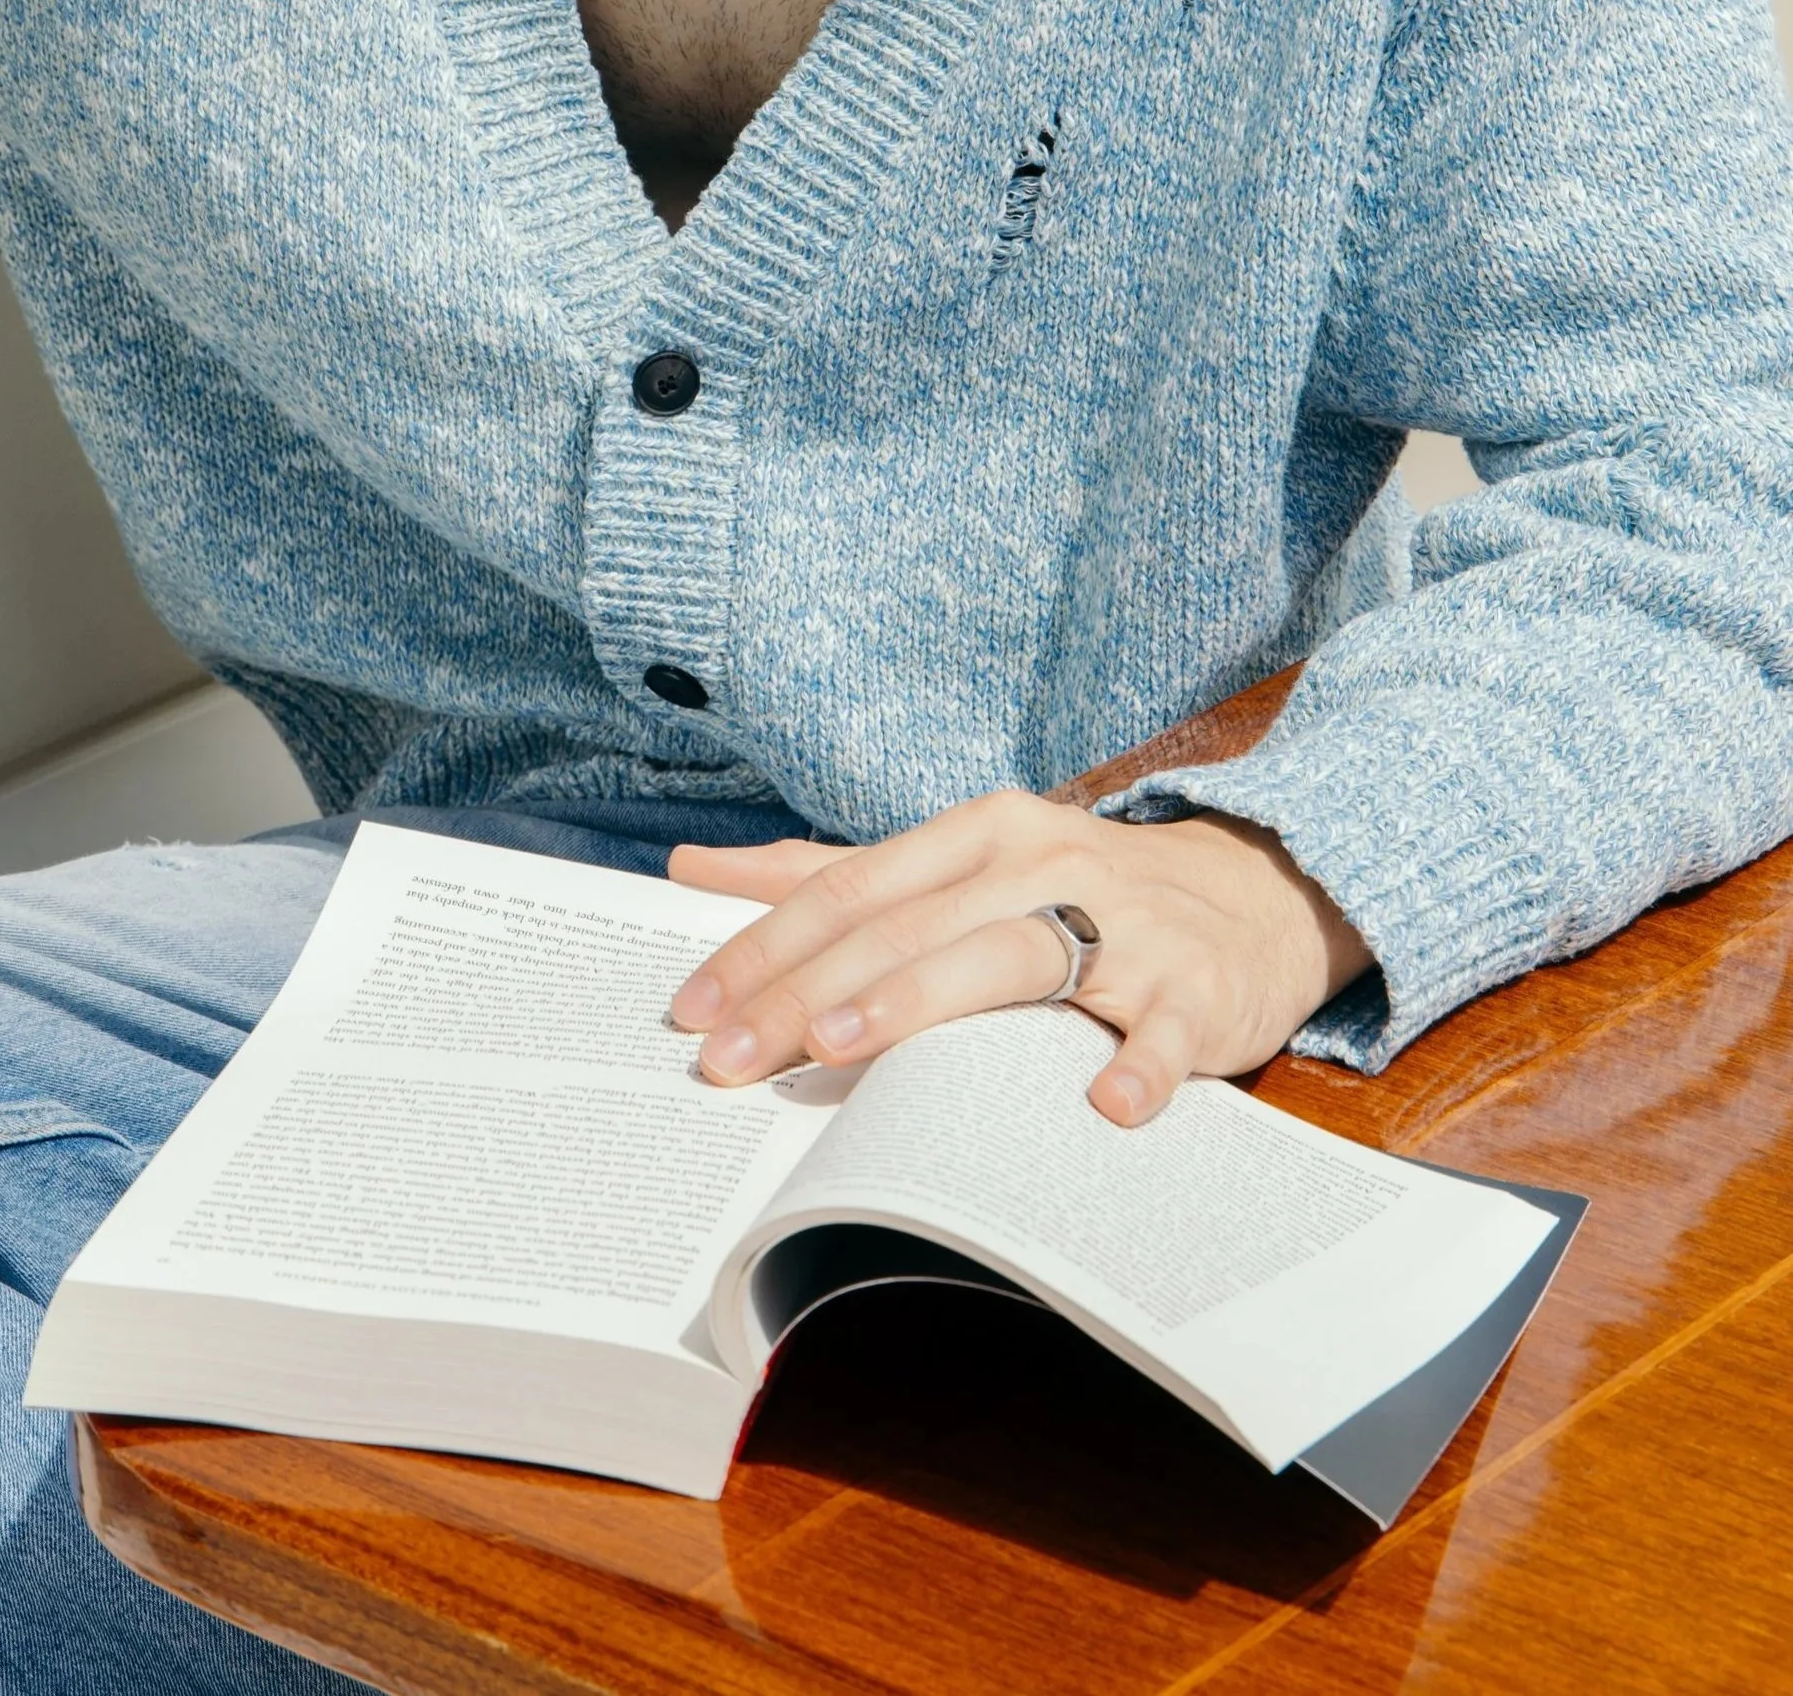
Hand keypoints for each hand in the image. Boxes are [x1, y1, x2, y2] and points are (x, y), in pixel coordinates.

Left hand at [666, 792, 1370, 1126]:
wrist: (1249, 891)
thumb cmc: (1074, 886)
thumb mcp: (954, 861)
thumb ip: (831, 871)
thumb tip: (692, 868)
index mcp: (976, 833)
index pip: (848, 888)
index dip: (764, 946)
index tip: (691, 1008)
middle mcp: (1041, 863)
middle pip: (905, 928)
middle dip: (805, 993)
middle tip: (728, 1057)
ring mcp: (1123, 925)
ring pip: (1009, 956)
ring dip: (921, 1000)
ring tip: (842, 1045)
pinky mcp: (1194, 988)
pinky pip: (1164, 1031)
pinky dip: (1137, 1066)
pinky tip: (1104, 1106)